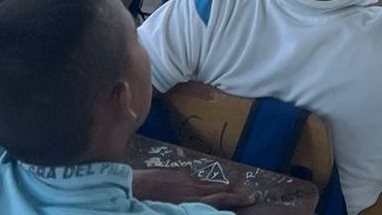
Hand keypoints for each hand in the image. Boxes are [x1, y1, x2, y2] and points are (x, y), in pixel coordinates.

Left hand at [133, 168, 257, 208]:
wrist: (129, 186)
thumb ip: (190, 209)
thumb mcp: (171, 212)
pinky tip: (200, 187)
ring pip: (207, 183)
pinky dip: (201, 184)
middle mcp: (191, 187)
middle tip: (250, 193)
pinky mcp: (176, 172)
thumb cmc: (146, 205)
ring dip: (220, 187)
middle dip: (235, 191)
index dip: (238, 197)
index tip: (252, 197)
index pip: (221, 198)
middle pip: (219, 188)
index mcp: (191, 200)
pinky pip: (193, 178)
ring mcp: (184, 177)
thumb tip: (203, 208)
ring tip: (232, 190)